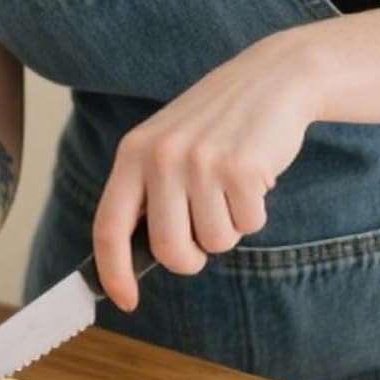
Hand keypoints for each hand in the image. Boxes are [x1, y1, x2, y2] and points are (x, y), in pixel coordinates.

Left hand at [93, 30, 324, 304]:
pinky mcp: (242, 169)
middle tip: (206, 233)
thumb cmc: (217, 125)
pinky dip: (256, 212)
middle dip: (192, 258)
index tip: (126, 300)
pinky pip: (250, 225)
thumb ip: (150, 193)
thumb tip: (138, 260)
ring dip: (230, 226)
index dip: (113, 271)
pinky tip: (254, 176)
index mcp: (133, 154)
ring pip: (216, 242)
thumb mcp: (167, 145)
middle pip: (170, 250)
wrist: (271, 79)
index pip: (108, 227)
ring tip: (231, 186)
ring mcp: (201, 162)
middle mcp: (161, 158)